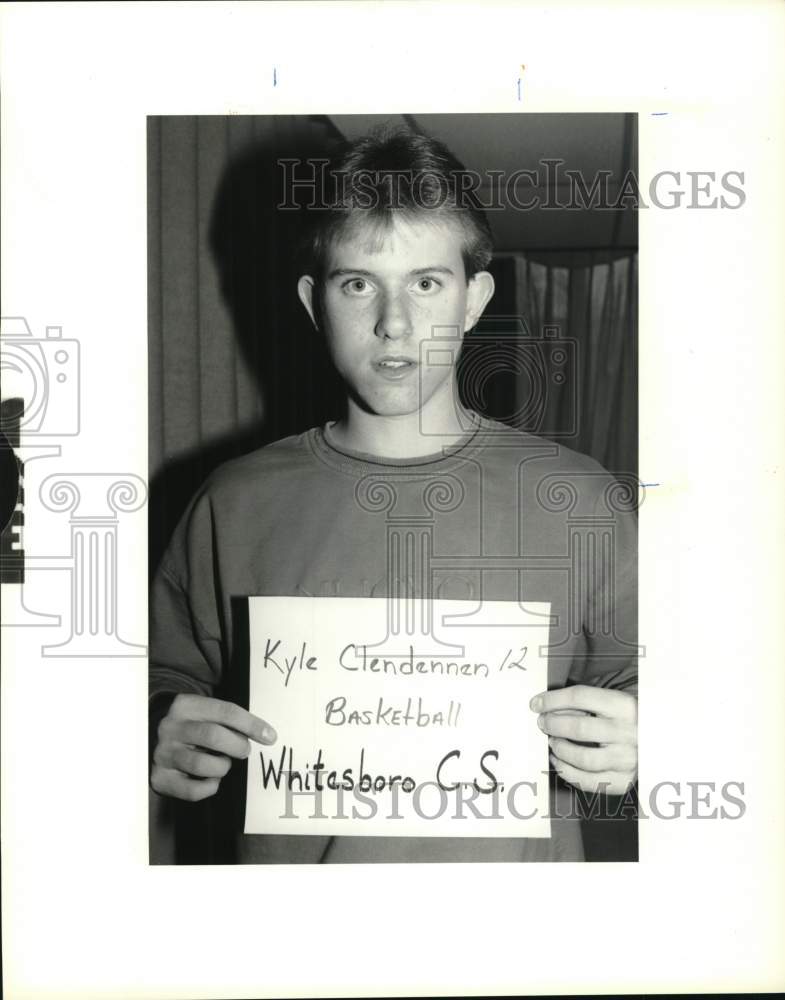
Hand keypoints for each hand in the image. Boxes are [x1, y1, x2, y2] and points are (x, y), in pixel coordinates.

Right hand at [151, 694, 275, 801]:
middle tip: (244, 751)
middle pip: (214, 736)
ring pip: (202, 764)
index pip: (225, 711)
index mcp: (186, 706)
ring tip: (223, 763)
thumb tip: (266, 735)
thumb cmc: (190, 725)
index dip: (252, 724)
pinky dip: (210, 787)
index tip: (270, 736)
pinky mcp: (160, 778)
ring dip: (222, 767)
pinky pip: (193, 790)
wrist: (149, 736)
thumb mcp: (204, 712)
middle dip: (238, 746)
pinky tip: (211, 779)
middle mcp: (171, 728)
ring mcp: (163, 754)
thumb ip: (228, 719)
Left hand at [530, 685, 636, 794]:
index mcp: (625, 706)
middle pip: (579, 728)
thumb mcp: (613, 702)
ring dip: (560, 749)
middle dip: (553, 724)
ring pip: (583, 758)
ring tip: (552, 743)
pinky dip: (567, 772)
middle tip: (543, 723)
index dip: (552, 700)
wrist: (661, 744)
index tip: (536, 703)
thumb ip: (585, 704)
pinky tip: (559, 762)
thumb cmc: (628, 720)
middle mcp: (629, 733)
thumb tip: (548, 708)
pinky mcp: (623, 781)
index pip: (580, 697)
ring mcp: (628, 760)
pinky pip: (588, 781)